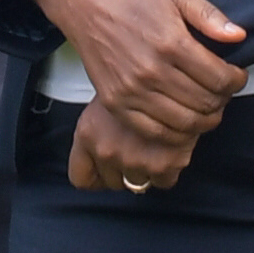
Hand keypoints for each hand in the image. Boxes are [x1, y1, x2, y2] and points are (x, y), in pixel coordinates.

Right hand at [27, 0, 244, 148]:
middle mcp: (152, 71)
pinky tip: (185, 121)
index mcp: (172, 43)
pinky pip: (155, 133)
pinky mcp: (116, 104)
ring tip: (208, 107)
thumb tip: (239, 36)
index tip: (237, 76)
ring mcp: (132, 92)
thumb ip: (210, 15)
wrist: (88, 6)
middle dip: (223, 100)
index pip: (220, 78)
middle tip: (223, 92)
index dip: (236, 81)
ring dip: (205, 120)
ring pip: (185, 123)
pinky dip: (177, 134)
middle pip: (205, 103)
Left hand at [69, 90, 202, 194]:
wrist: (171, 69)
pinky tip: (173, 152)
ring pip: (139, 183)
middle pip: (113, 181)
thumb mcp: (109, 98)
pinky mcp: (163, 164)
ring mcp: (134, 160)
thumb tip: (112, 148)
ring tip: (156, 148)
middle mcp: (106, 150)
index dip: (96, 176)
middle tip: (138, 151)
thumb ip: (103, 128)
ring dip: (146, 170)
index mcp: (88, 134)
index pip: (81, 177)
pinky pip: (164, 181)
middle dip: (125, 170)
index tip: (107, 170)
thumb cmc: (136, 77)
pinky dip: (169, 170)